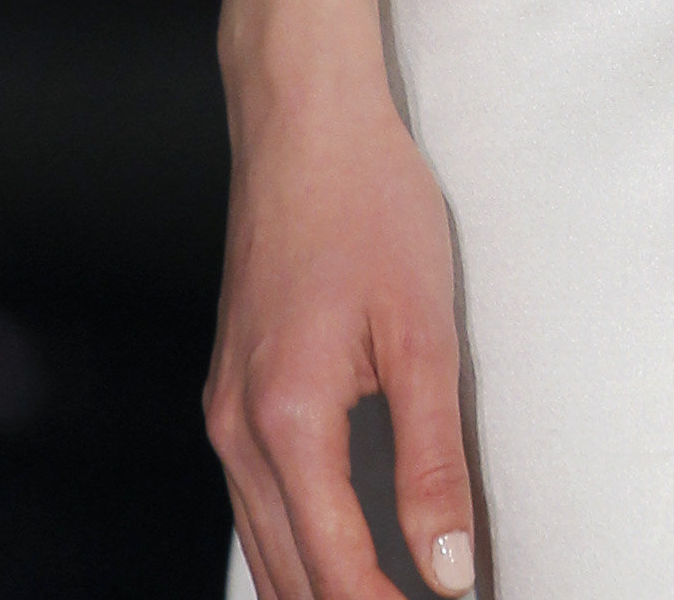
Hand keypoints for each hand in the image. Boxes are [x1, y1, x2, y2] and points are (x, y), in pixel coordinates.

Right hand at [206, 76, 476, 599]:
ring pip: (263, 550)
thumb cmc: (368, 203)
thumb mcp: (423, 331)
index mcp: (287, 419)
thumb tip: (448, 568)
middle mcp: (239, 430)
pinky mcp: (232, 394)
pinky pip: (255, 505)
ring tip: (383, 598)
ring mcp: (225, 413)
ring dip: (319, 592)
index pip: (336, 570)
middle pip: (288, 579)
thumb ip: (433, 461)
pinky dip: (294, 552)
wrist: (303, 121)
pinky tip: (336, 562)